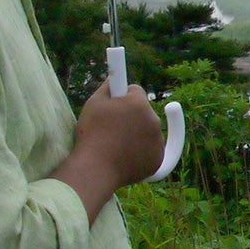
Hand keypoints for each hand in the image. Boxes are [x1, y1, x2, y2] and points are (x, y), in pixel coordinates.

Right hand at [52, 80, 165, 220]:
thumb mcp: (94, 103)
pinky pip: (151, 149)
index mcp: (139, 104)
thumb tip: (115, 78)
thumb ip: (108, 86)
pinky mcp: (158, 160)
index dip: (122, 96)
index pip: (135, 91)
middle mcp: (153, 121)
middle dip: (130, 115)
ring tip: (115, 143)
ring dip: (136, 133)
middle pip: (143, 111)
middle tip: (110, 126)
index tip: (114, 102)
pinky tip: (125, 153)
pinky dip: (141, 150)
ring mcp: (158, 142)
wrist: (95, 169)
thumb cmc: (91, 134)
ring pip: (148, 130)